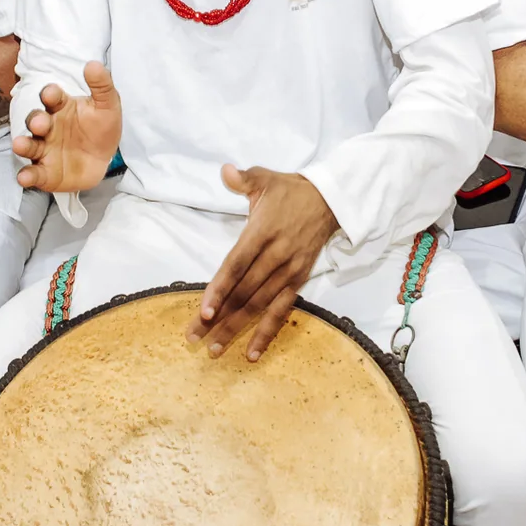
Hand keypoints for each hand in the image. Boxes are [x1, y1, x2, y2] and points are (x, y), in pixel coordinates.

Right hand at [14, 62, 121, 192]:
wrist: (105, 158)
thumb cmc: (101, 127)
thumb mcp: (108, 105)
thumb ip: (102, 85)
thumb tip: (93, 64)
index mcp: (61, 107)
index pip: (52, 97)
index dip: (50, 94)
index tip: (51, 93)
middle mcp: (48, 127)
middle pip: (36, 120)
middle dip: (36, 120)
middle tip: (39, 123)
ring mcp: (44, 149)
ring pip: (30, 145)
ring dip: (23, 145)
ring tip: (19, 145)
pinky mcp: (45, 172)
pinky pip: (34, 173)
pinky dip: (27, 176)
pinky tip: (24, 178)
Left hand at [188, 167, 339, 360]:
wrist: (331, 200)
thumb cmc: (290, 190)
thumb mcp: (266, 177)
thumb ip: (243, 178)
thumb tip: (225, 171)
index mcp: (261, 232)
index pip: (235, 266)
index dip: (219, 289)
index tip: (204, 311)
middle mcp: (275, 256)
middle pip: (242, 292)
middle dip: (218, 318)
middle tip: (195, 338)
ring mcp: (288, 271)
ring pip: (258, 306)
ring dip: (236, 329)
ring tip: (215, 350)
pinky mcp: (298, 281)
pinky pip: (281, 311)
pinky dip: (266, 333)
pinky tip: (252, 353)